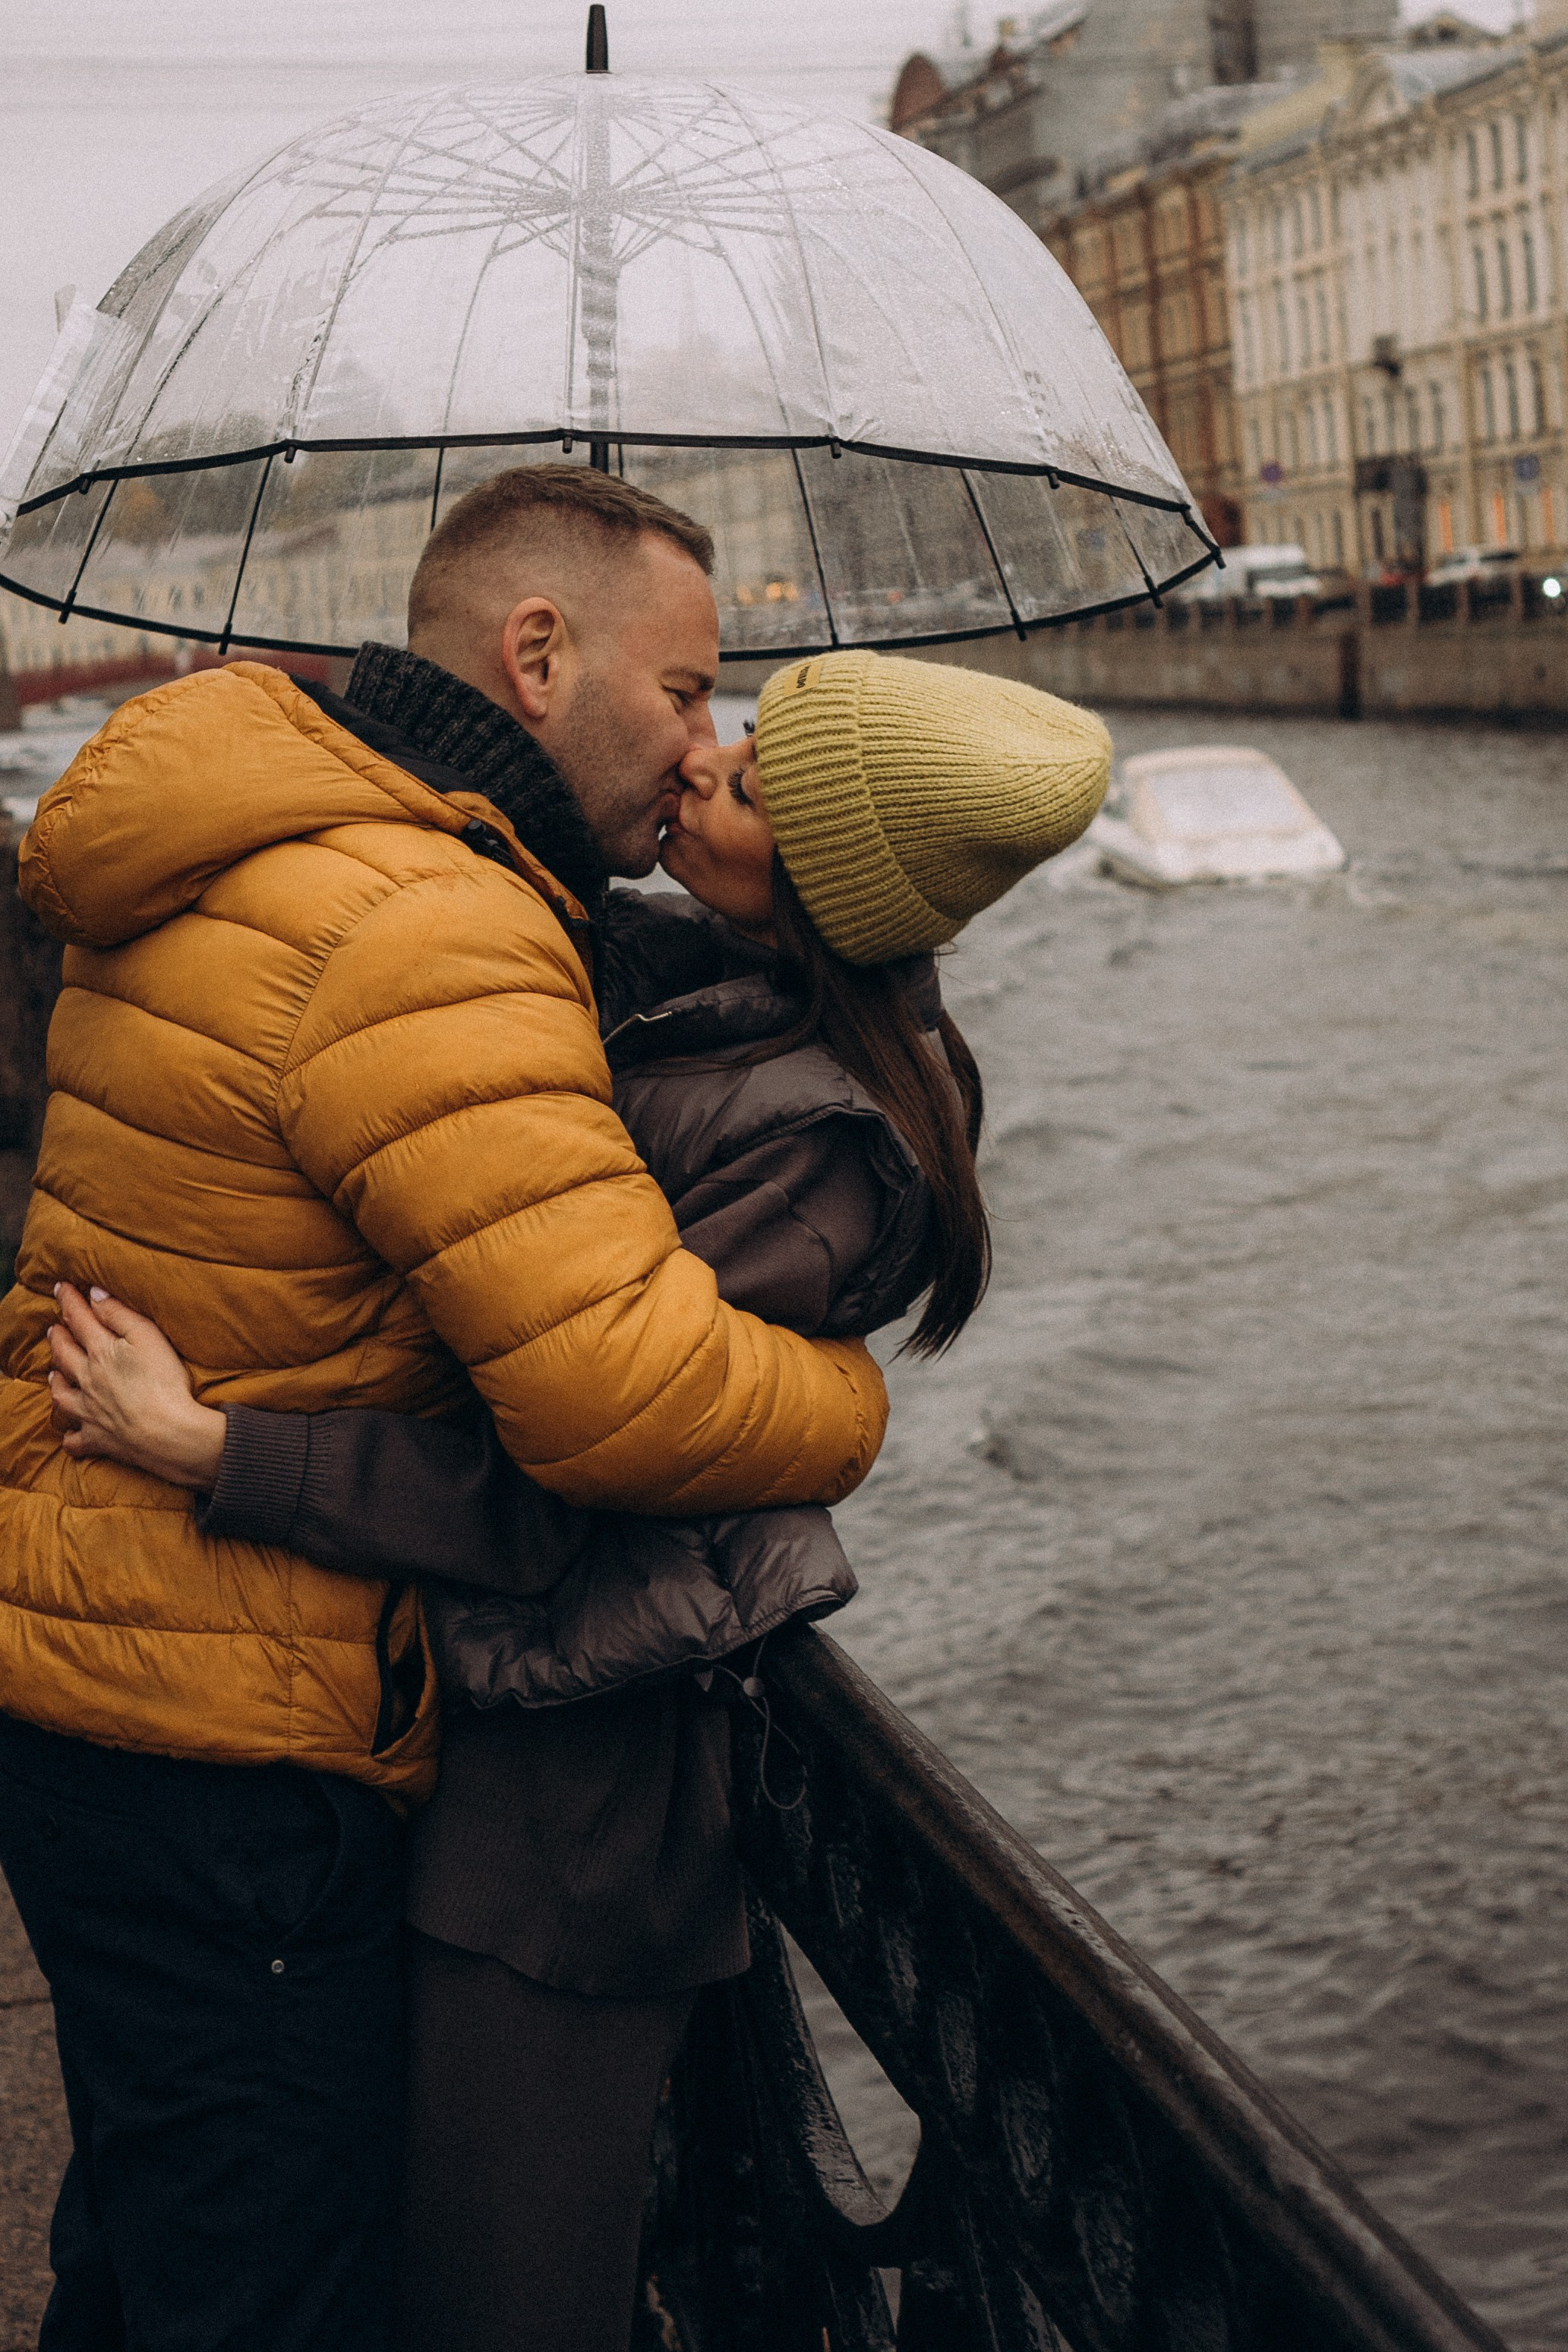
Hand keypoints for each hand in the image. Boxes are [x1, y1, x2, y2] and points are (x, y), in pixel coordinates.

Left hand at [47, 1284, 226, 1489]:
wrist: (168, 1433)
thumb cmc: (164, 1382)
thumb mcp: (147, 1337)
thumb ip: (119, 1314)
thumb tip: (94, 1295)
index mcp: (101, 1352)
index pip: (79, 1319)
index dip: (69, 1301)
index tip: (60, 1287)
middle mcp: (87, 1380)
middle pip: (64, 1354)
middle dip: (58, 1337)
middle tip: (54, 1327)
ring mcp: (89, 1411)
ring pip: (61, 1394)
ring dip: (56, 1380)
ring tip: (54, 1372)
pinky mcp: (97, 1438)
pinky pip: (75, 1440)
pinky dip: (70, 1435)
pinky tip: (71, 1431)